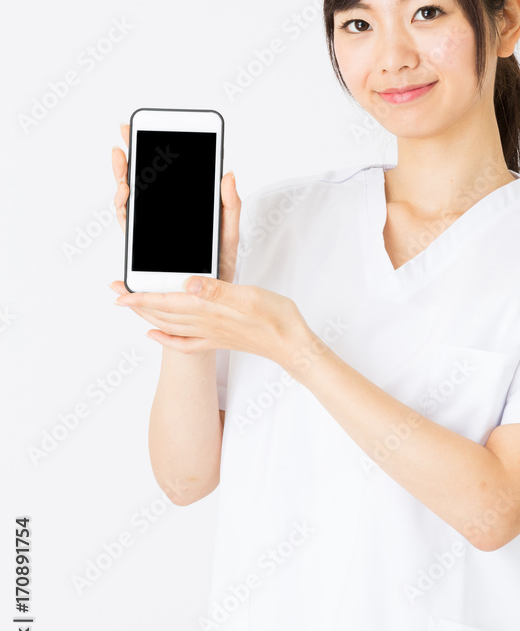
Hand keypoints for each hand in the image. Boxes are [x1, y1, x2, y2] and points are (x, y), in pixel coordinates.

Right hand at [110, 121, 241, 288]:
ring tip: (124, 167)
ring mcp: (151, 228)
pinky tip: (125, 194)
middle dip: (130, 159)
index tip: (139, 130)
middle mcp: (163, 213)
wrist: (210, 298)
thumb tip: (229, 173)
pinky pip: (130, 223)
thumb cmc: (220, 264)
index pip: (163, 173)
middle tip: (123, 138)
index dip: (149, 150)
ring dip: (123, 180)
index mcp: (183, 205)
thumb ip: (230, 204)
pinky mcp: (143, 247)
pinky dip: (124, 207)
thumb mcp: (229, 231)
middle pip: (141, 181)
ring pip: (131, 199)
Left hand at [110, 276, 312, 369]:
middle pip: (162, 313)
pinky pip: (184, 341)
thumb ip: (217, 290)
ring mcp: (210, 333)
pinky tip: (156, 334)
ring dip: (147, 315)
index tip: (119, 291)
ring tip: (131, 307)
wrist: (292, 345)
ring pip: (169, 324)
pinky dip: (166, 338)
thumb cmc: (276, 319)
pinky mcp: (219, 338)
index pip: (166, 301)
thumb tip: (188, 284)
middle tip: (116, 293)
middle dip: (136, 303)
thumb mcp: (248, 297)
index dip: (140, 296)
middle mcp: (205, 323)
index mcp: (209, 309)